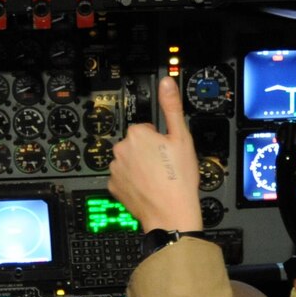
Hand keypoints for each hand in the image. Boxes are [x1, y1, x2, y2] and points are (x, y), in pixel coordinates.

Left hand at [110, 75, 203, 231]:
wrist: (171, 213)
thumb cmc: (178, 178)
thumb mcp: (182, 137)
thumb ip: (171, 107)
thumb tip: (166, 82)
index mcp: (136, 134)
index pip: (146, 128)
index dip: (159, 138)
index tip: (167, 149)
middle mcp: (121, 149)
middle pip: (136, 144)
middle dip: (148, 151)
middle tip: (165, 165)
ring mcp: (115, 169)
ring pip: (129, 161)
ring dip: (140, 166)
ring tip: (158, 177)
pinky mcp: (114, 186)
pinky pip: (123, 178)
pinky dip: (133, 181)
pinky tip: (148, 187)